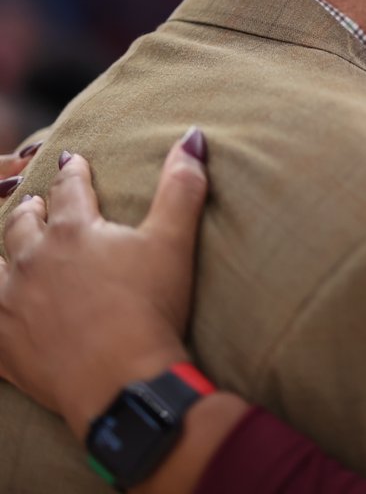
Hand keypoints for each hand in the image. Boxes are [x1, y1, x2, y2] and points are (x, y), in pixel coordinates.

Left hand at [0, 128, 208, 439]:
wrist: (122, 381)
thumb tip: (193, 137)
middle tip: (36, 202)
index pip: (68, 189)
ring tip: (12, 244)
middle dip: (31, 208)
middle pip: (23, 224)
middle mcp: (33, 261)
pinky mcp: (4, 344)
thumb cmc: (151, 307)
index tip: (71, 161)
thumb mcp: (173, 242)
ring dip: (6, 251)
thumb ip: (182, 187)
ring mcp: (12, 303)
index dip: (72, 172)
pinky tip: (0, 307)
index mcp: (74, 232)